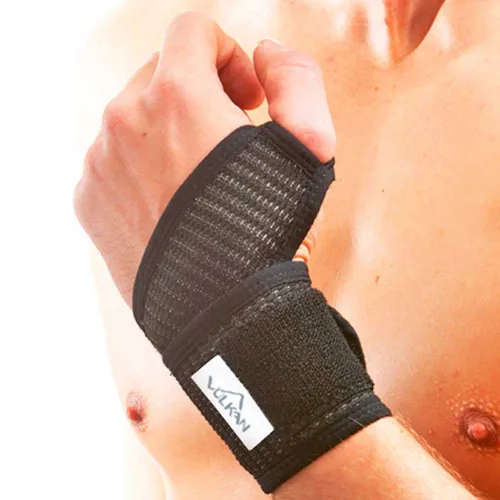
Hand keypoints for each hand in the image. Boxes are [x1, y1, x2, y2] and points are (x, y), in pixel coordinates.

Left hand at [74, 12, 335, 305]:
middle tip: (227, 142)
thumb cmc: (267, 231)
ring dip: (168, 134)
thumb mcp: (307, 149)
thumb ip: (297, 79)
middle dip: (199, 95)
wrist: (222, 310)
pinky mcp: (87, 199)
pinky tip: (169, 205)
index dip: (229, 57)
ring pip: (133, 119)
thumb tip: (263, 51)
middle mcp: (124, 120)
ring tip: (199, 181)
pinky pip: (113, 161)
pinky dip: (140, 169)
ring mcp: (98, 162)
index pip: (192, 31)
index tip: (246, 100)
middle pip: (160, 73)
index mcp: (177, 96)